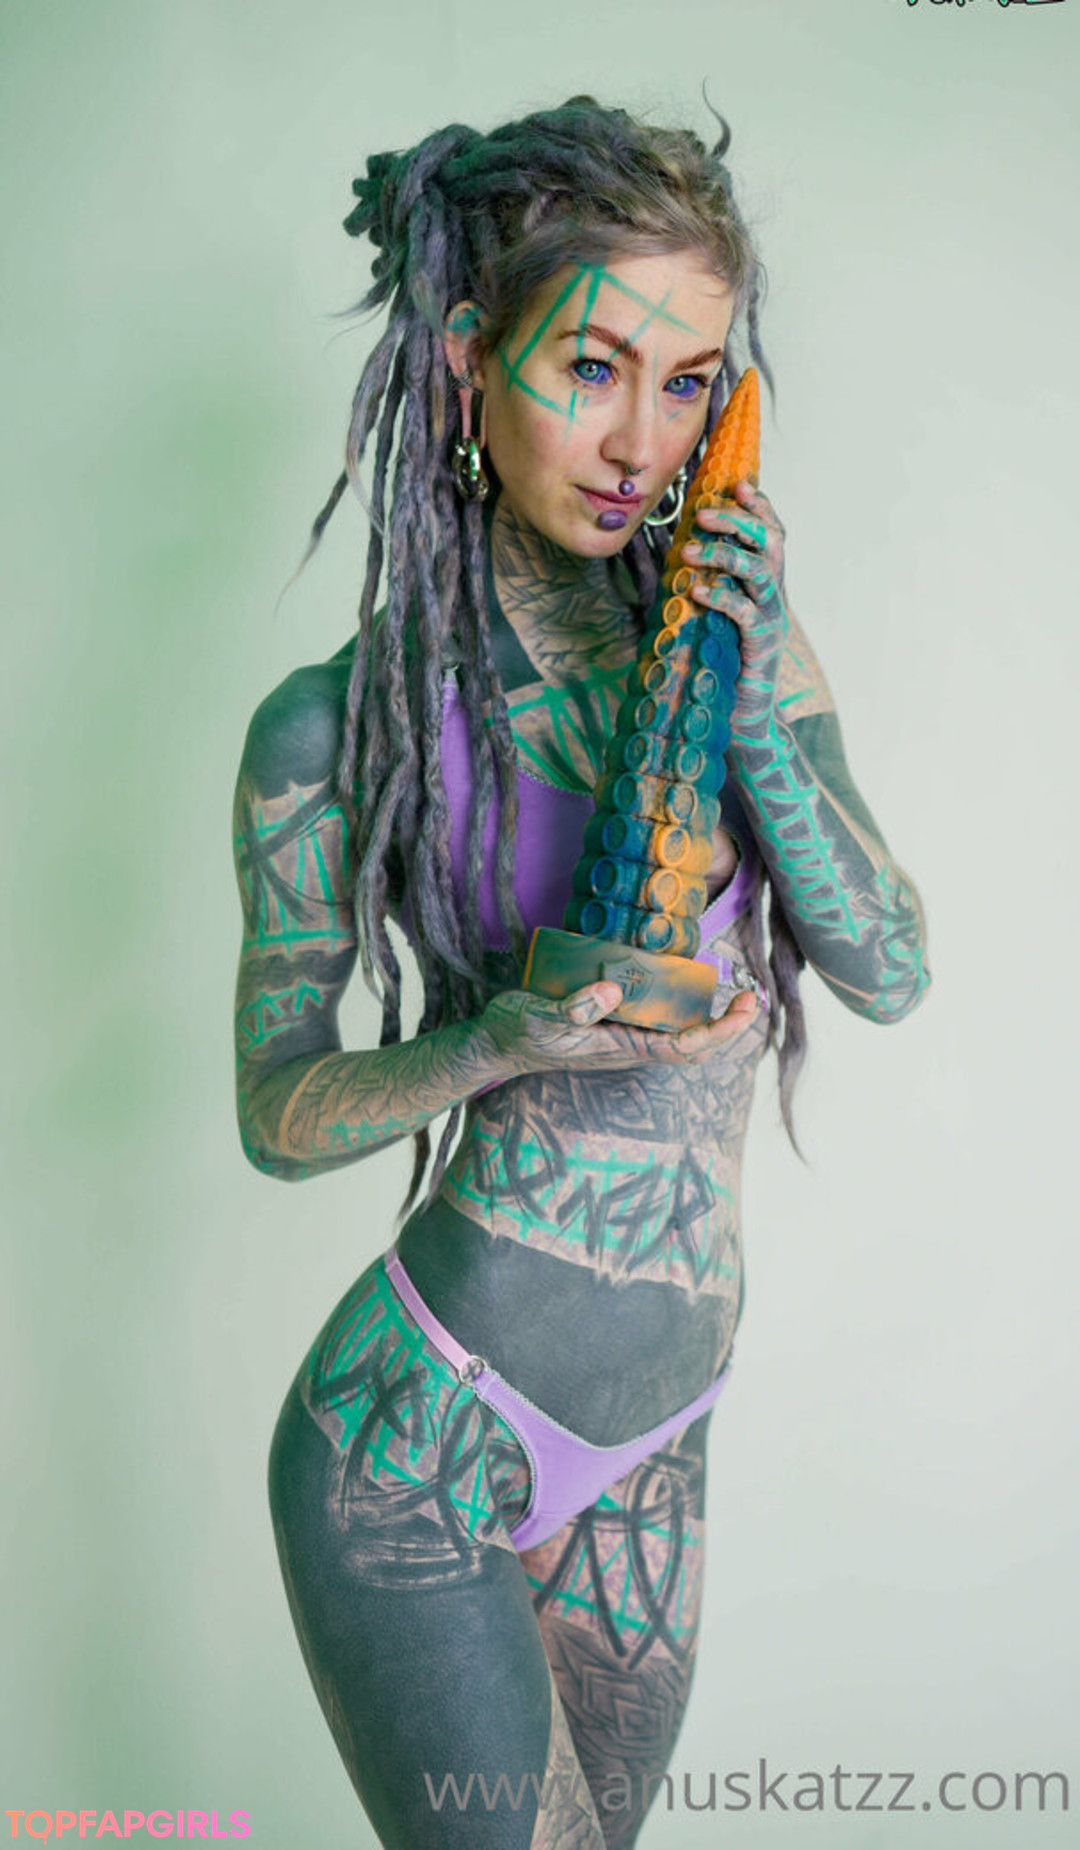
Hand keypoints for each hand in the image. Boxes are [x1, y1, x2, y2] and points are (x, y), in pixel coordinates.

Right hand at [479, 978, 757, 1076]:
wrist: (496, 1044)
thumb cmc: (520, 1034)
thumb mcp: (542, 1018)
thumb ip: (576, 1008)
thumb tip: (614, 991)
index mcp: (621, 1048)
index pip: (684, 1047)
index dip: (720, 1031)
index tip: (743, 1007)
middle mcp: (629, 1043)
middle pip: (692, 1043)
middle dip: (725, 1025)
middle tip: (749, 995)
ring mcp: (622, 1034)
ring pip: (677, 1029)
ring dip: (706, 1012)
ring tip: (729, 986)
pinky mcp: (612, 1020)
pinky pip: (655, 1014)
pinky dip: (677, 999)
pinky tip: (680, 976)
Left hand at [681, 478, 788, 742]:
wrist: (741, 715)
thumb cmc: (721, 664)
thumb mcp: (711, 615)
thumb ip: (701, 582)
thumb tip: (665, 549)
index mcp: (766, 584)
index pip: (772, 534)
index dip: (760, 507)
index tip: (735, 485)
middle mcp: (775, 595)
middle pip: (771, 542)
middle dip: (739, 520)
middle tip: (704, 513)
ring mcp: (772, 618)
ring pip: (760, 570)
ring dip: (725, 553)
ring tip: (689, 549)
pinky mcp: (761, 644)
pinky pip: (746, 612)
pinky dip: (721, 596)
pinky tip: (696, 589)